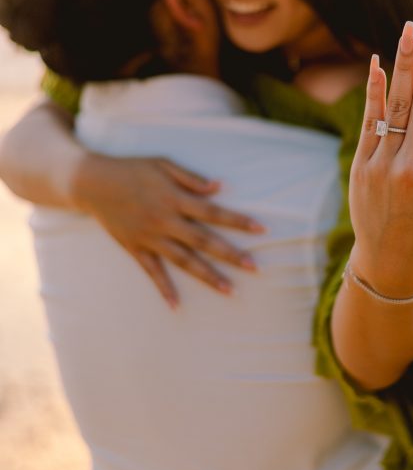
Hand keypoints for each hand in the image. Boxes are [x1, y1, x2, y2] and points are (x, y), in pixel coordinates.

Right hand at [73, 153, 264, 306]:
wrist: (92, 183)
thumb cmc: (132, 169)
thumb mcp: (163, 164)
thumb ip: (191, 178)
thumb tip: (220, 187)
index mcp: (175, 198)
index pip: (214, 212)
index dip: (239, 221)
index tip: (262, 229)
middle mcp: (165, 220)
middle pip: (204, 241)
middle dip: (232, 255)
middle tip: (257, 268)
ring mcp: (150, 237)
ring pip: (184, 261)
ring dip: (208, 276)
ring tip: (230, 291)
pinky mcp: (135, 248)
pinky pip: (152, 272)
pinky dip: (164, 289)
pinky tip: (176, 306)